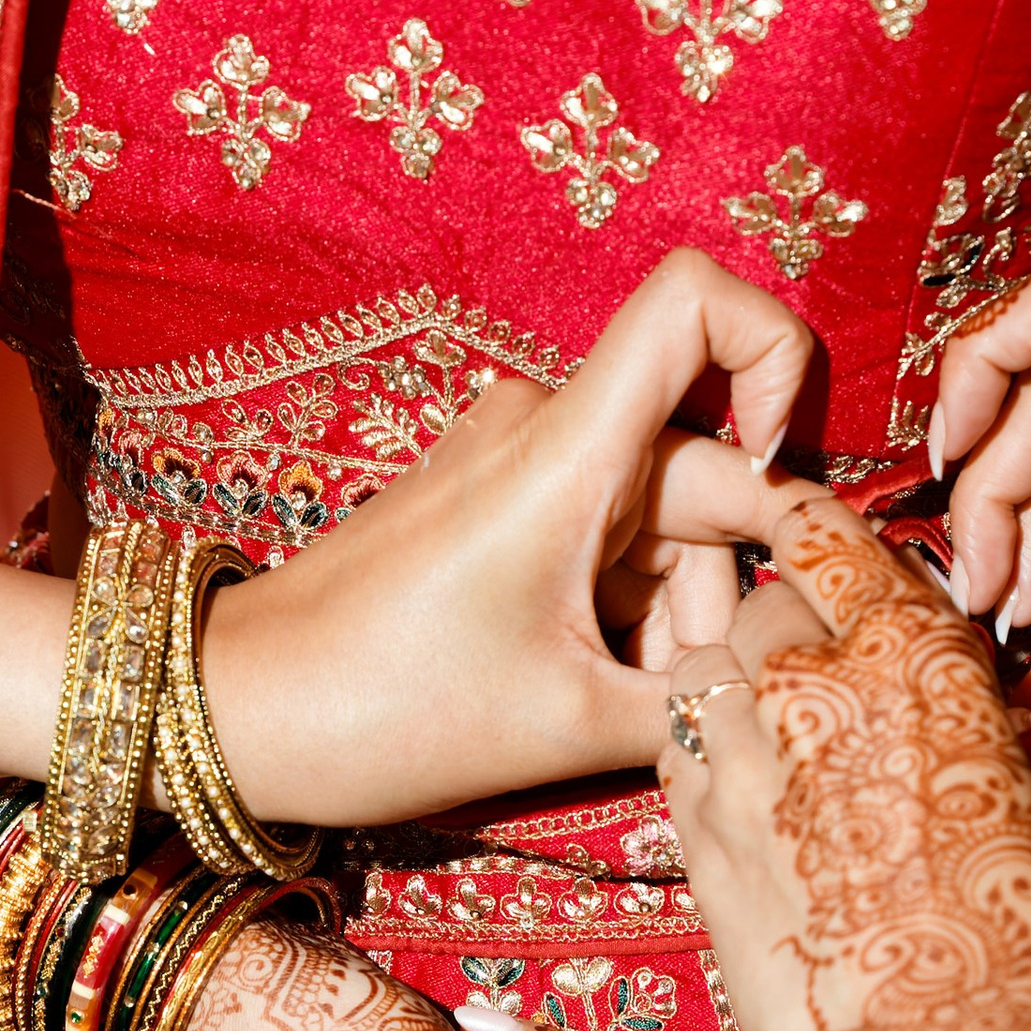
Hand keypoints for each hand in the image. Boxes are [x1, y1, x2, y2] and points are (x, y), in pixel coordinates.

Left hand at [201, 249, 809, 826]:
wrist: (236, 715)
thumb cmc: (384, 711)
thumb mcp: (572, 727)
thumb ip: (706, 701)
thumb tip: (793, 691)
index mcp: (566, 450)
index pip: (700, 302)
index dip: (779, 360)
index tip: (779, 474)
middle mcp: (544, 428)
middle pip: (706, 471)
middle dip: (716, 591)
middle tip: (677, 697)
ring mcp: (514, 464)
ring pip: (660, 525)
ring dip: (666, 622)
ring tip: (606, 709)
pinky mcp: (493, 506)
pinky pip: (605, 543)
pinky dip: (618, 617)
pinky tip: (579, 691)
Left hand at [659, 496, 1030, 1030]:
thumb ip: (1004, 756)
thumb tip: (995, 743)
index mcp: (915, 661)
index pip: (841, 547)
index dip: (824, 536)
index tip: (822, 542)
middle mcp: (810, 697)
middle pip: (759, 607)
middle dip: (782, 620)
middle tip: (817, 658)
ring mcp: (737, 776)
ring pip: (699, 678)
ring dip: (728, 684)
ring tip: (770, 719)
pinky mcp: (697, 856)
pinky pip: (679, 766)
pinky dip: (703, 759)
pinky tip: (742, 791)